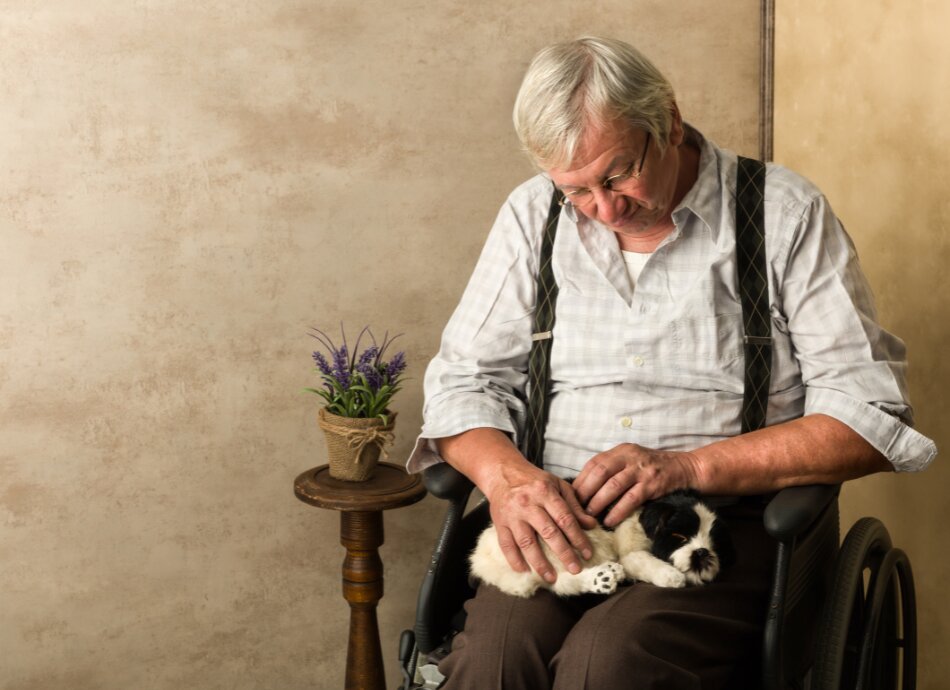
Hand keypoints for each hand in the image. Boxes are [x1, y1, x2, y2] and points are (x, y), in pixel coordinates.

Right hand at [485, 462, 597, 583]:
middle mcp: (528, 504)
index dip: (578, 537)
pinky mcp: (499, 523)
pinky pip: (506, 545)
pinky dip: (514, 560)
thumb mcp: (557, 485)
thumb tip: (591, 525)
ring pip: (526, 542)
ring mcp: (512, 515)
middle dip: (564, 553)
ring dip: (539, 563)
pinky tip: (524, 571)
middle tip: (575, 569)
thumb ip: (574, 505)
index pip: (565, 518)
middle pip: (548, 532)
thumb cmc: (533, 481)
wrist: (502, 473)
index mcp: (545, 492)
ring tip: (551, 578)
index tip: (587, 553)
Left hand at [571, 443, 700, 526]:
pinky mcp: (652, 484)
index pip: (594, 463)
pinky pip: (631, 499)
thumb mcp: (630, 460)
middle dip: (585, 492)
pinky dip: (618, 511)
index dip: (580, 480)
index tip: (570, 496)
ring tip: (589, 516)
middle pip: (600, 473)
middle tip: (576, 509)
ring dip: (598, 502)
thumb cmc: (651, 467)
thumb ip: (612, 469)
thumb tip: (585, 489)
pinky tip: (609, 521)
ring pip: (613, 486)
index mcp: (620, 451)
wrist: (684, 468)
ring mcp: (641, 470)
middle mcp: (629, 457)